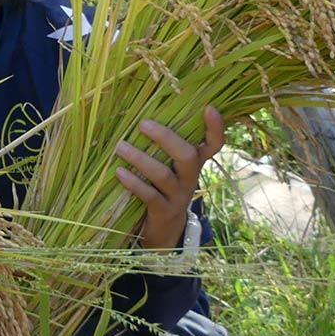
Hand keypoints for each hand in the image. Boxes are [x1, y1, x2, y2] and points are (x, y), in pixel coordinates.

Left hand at [116, 106, 224, 249]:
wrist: (165, 227)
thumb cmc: (164, 185)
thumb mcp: (171, 165)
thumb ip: (167, 145)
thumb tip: (144, 113)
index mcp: (196, 162)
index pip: (214, 144)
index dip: (215, 128)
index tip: (209, 108)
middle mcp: (191, 178)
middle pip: (187, 156)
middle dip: (166, 138)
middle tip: (143, 123)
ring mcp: (179, 196)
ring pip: (163, 175)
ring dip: (140, 159)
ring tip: (120, 146)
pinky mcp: (164, 210)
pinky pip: (149, 195)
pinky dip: (133, 182)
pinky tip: (119, 172)